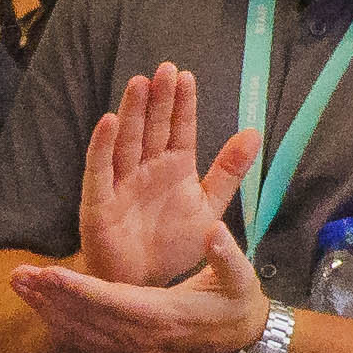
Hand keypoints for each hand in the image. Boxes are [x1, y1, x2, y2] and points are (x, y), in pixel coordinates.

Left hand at [6, 216, 272, 352]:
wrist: (241, 342)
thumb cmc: (239, 303)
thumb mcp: (241, 278)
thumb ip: (227, 256)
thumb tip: (213, 228)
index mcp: (165, 315)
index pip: (115, 303)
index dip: (81, 290)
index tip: (52, 274)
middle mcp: (142, 336)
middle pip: (87, 319)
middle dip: (51, 298)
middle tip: (19, 275)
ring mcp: (133, 346)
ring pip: (81, 331)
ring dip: (47, 309)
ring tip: (19, 285)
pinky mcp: (128, 348)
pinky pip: (87, 339)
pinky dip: (60, 324)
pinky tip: (39, 305)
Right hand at [73, 64, 260, 289]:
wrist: (143, 283)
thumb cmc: (171, 244)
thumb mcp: (208, 205)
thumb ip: (228, 171)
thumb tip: (254, 133)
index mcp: (174, 167)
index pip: (179, 129)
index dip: (182, 104)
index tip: (186, 75)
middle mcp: (147, 169)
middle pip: (153, 128)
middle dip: (158, 99)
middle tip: (164, 69)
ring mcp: (121, 182)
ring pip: (127, 141)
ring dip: (131, 112)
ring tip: (138, 83)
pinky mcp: (99, 201)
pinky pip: (99, 170)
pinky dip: (101, 146)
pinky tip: (107, 122)